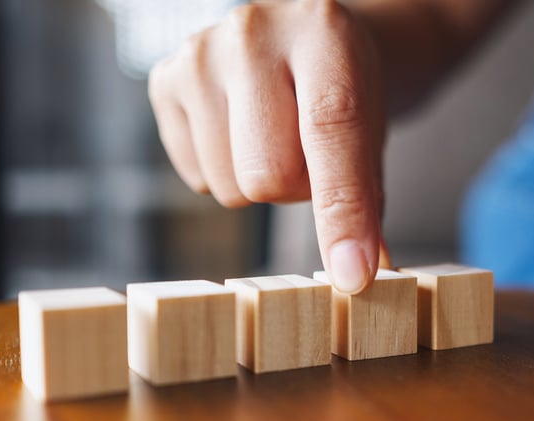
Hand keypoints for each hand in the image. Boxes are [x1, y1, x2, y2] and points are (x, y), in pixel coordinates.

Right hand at [149, 0, 388, 293]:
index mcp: (321, 31)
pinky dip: (221, 172)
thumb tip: (356, 272)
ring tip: (271, 138)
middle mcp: (251, 33)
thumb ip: (364, 197)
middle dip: (294, 189)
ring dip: (256, 183)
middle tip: (306, 157)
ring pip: (229, 186)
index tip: (352, 275)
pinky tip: (236, 133)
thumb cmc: (338, 88)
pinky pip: (196, 178)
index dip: (342, 211)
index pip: (330, 132)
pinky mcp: (164, 80)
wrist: (301, 42)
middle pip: (266, 176)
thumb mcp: (369, 130)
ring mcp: (198, 54)